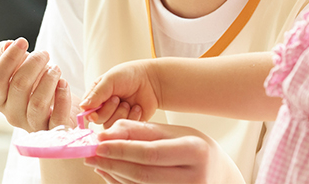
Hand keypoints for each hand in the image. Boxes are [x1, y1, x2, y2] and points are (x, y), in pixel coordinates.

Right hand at [0, 38, 71, 131]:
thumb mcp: (24, 71)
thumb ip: (11, 59)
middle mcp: (12, 115)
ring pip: (37, 103)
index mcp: (0, 100)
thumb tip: (6, 45)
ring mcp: (33, 125)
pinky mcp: (54, 130)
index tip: (22, 41)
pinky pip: (57, 117)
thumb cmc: (39, 88)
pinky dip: (62, 97)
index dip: (7, 59)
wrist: (64, 111)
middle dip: (33, 64)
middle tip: (45, 54)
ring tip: (56, 68)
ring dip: (48, 80)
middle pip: (18, 87)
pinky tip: (64, 83)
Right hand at [80, 61, 159, 127]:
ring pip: (111, 125)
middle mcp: (104, 108)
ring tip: (128, 102)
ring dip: (121, 113)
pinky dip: (132, 117)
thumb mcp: (110, 79)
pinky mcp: (128, 124)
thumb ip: (96, 93)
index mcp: (96, 96)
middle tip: (118, 98)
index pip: (86, 110)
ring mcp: (116, 116)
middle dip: (109, 109)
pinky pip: (125, 128)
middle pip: (98, 120)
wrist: (152, 80)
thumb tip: (83, 107)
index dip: (91, 112)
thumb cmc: (130, 75)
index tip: (97, 108)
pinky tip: (137, 108)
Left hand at [84, 120, 244, 183]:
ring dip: (114, 174)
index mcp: (196, 151)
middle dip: (113, 163)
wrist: (219, 176)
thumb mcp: (177, 133)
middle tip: (89, 153)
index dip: (122, 149)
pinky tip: (109, 172)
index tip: (98, 142)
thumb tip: (109, 132)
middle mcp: (193, 177)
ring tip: (96, 160)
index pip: (151, 152)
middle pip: (143, 173)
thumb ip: (144, 131)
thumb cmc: (196, 150)